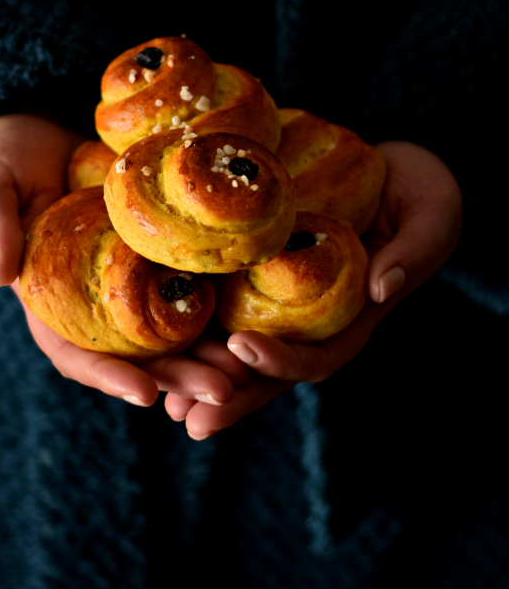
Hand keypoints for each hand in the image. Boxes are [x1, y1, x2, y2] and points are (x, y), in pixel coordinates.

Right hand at [0, 114, 238, 407]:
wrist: (40, 132)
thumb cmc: (5, 163)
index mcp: (49, 303)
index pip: (76, 354)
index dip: (108, 376)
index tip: (144, 393)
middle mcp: (94, 304)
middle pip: (137, 356)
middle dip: (178, 377)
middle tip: (221, 392)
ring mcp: (130, 282)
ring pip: (172, 332)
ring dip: (207, 355)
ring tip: (246, 372)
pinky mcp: (158, 254)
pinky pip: (190, 286)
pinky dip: (218, 310)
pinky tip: (251, 322)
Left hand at [164, 141, 462, 438]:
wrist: (397, 171)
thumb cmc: (422, 194)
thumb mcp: (431, 219)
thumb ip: (411, 255)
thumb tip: (382, 289)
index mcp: (355, 318)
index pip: (319, 357)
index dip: (282, 362)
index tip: (242, 350)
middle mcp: (315, 321)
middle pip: (270, 372)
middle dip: (230, 397)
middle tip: (186, 417)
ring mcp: (285, 302)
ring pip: (240, 352)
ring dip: (203, 377)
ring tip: (162, 399)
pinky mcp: (260, 274)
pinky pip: (224, 306)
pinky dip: (194, 327)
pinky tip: (157, 340)